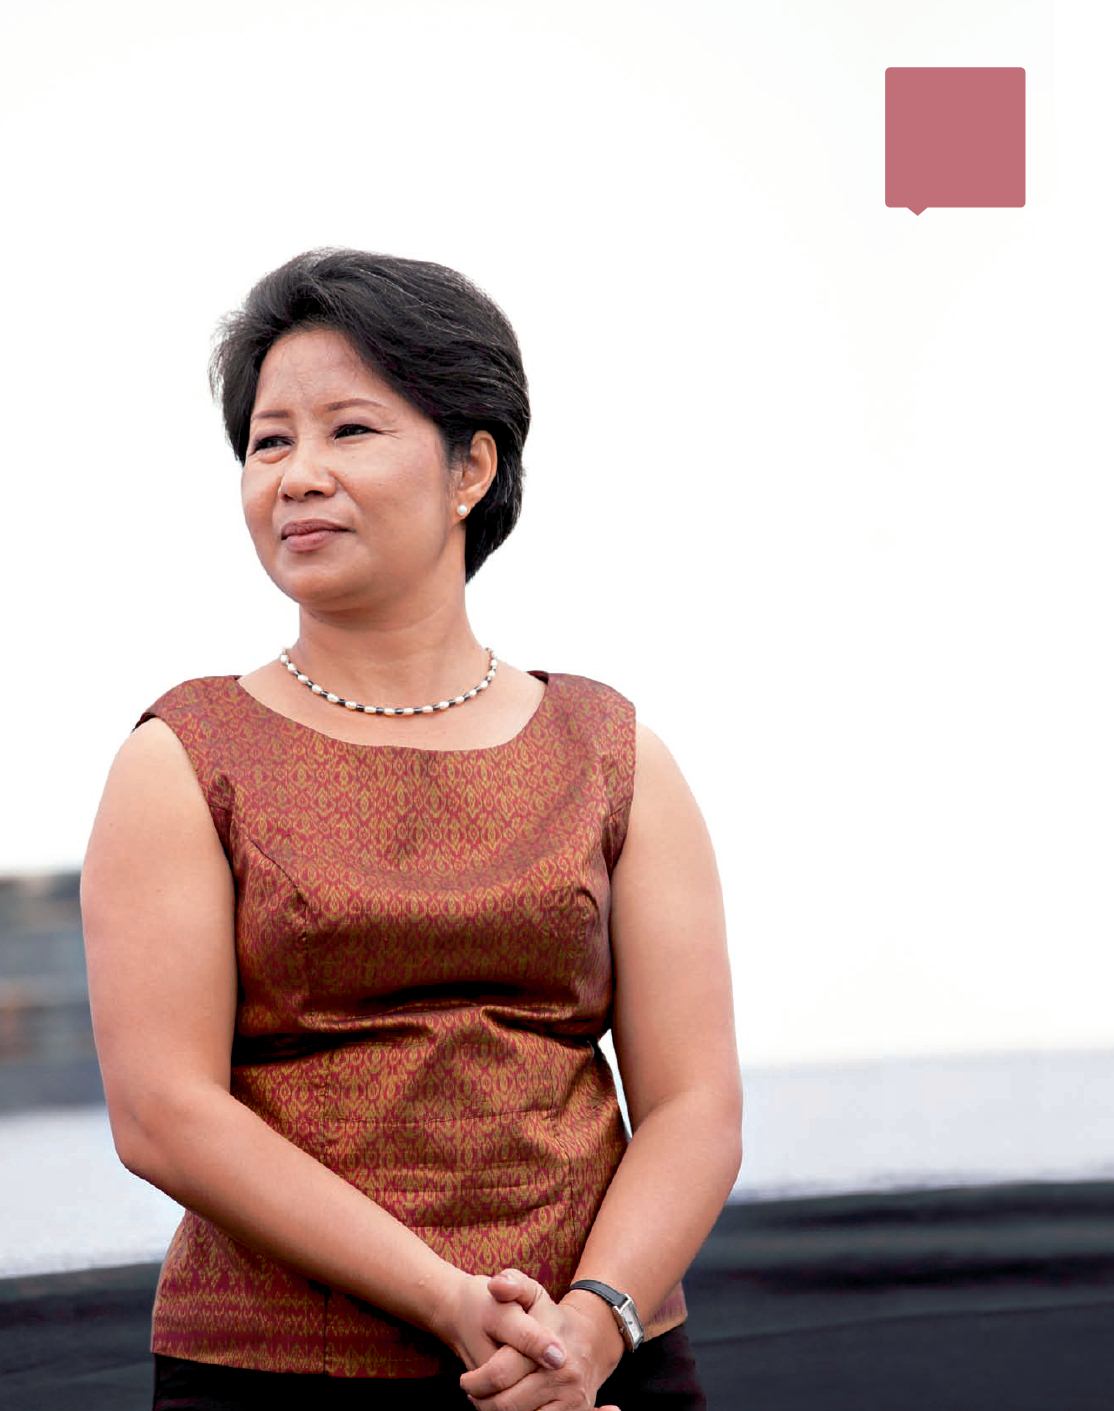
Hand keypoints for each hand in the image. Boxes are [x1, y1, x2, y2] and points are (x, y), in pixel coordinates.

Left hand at [458, 1268, 623, 1410]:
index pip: (500, 1373)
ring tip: (488, 1400)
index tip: (465, 1380)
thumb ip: (512, 1284)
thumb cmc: (550, 1319)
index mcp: (550, 1345)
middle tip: (473, 1394)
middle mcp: (564, 1375)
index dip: (476, 1381)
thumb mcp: (532, 1294)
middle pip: (506, 1404)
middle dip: (483, 1401)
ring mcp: (571, 1399)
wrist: (589, 1342)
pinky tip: (511, 1407)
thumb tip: (496, 1285)